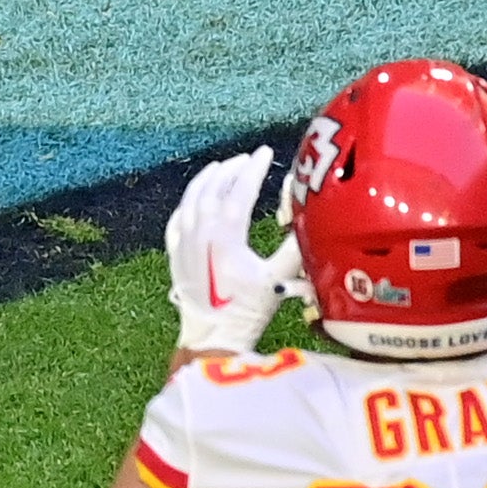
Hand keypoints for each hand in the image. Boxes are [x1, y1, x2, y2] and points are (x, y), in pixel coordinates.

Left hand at [164, 148, 300, 357]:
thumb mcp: (277, 279)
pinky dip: (187, 201)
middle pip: (214, 188)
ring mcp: (183, 241)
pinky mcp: (174, 254)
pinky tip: (194, 198)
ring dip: (207, 179)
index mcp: (225, 234)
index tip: (265, 151)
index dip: (254, 168)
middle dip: (232, 169)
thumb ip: (294, 249)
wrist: (212, 336)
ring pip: (192, 198)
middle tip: (247, 158)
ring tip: (221, 167)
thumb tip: (311, 223)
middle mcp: (200, 231)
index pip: (240, 190)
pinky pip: (177, 217)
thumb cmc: (247, 310)